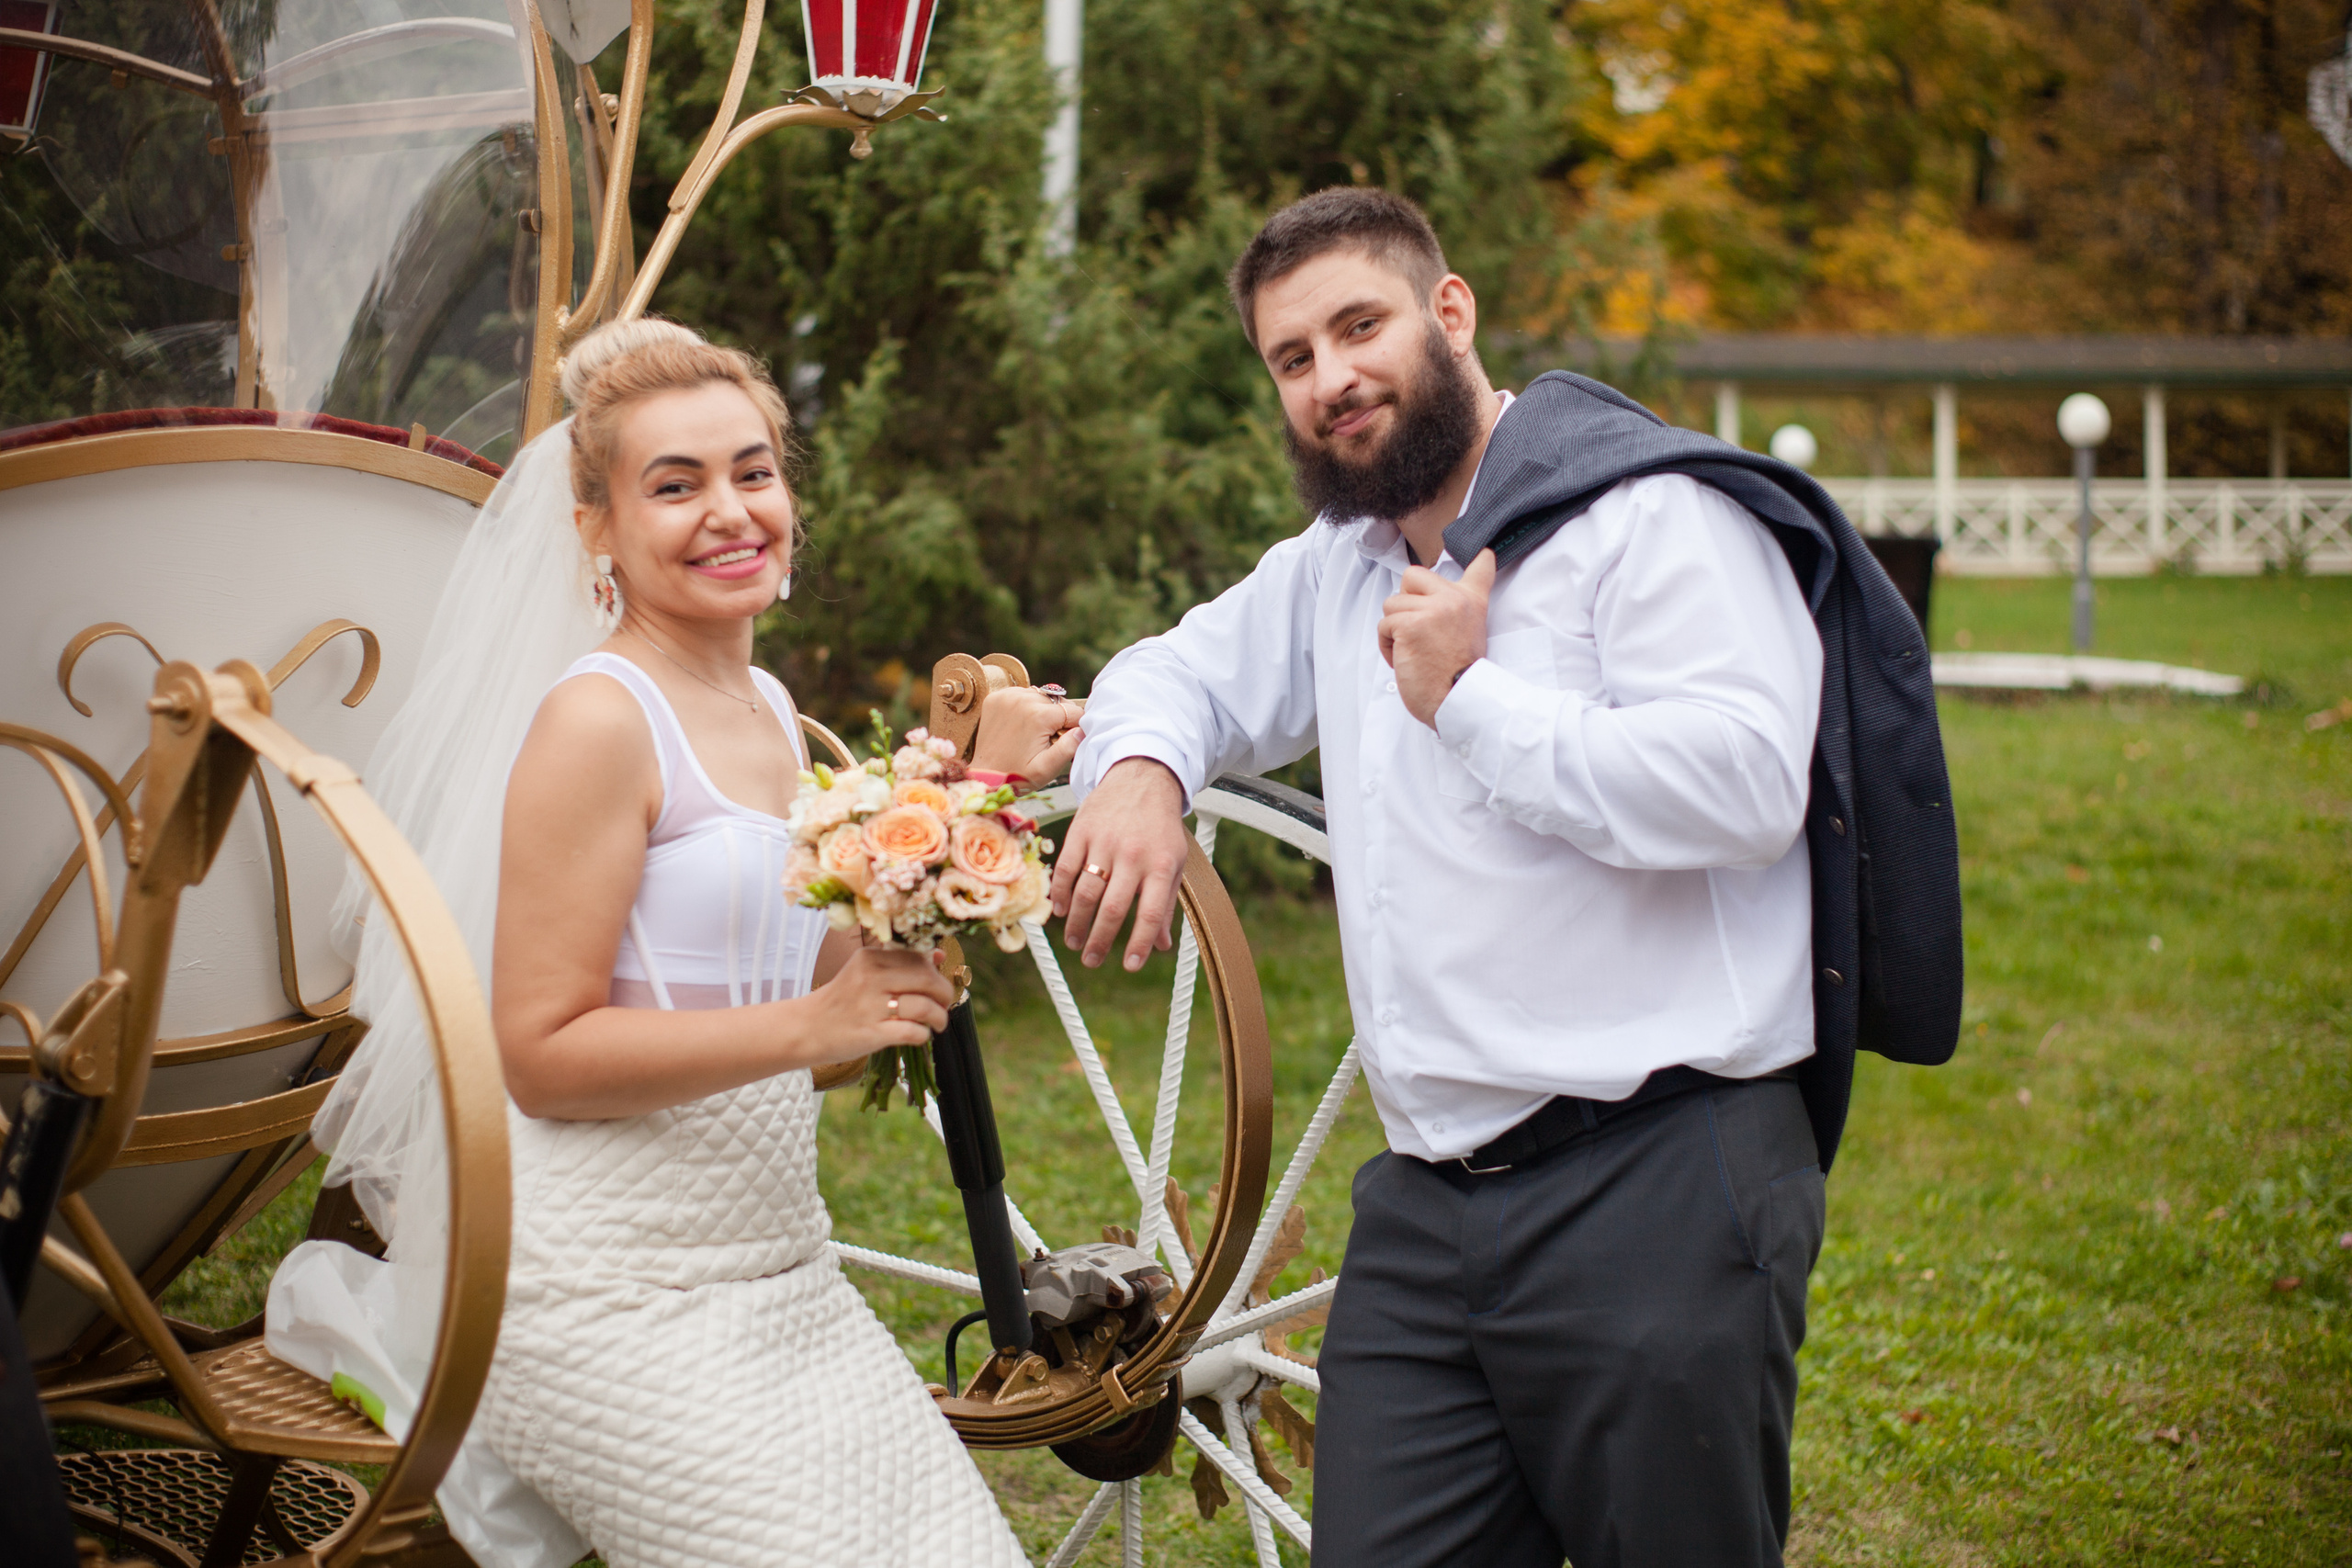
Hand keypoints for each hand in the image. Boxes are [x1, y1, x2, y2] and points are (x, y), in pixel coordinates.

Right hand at [803, 945, 954, 1059]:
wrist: (805, 1028)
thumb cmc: (841, 1001)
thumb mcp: (864, 972)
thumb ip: (899, 963)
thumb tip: (938, 955)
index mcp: (870, 958)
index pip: (918, 957)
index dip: (936, 971)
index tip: (937, 984)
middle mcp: (871, 978)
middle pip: (926, 979)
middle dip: (944, 993)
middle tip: (944, 1004)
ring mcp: (870, 1006)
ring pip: (923, 1006)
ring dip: (939, 1016)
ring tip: (937, 1023)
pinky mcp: (871, 1033)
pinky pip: (912, 1031)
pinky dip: (923, 1034)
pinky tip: (920, 1035)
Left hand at [970, 685, 1085, 781]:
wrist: (986, 775)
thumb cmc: (1017, 775)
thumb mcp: (1047, 769)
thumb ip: (1068, 748)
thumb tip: (1082, 729)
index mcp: (1038, 716)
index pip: (1073, 712)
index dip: (1074, 727)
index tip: (1063, 740)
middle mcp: (1022, 699)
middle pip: (1057, 702)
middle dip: (1057, 719)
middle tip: (1046, 739)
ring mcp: (1006, 696)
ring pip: (1040, 696)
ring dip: (1042, 710)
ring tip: (1033, 732)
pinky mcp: (995, 697)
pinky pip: (1022, 695)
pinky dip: (1026, 706)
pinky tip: (1020, 724)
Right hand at [1049, 757, 1188, 970]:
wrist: (1143, 776)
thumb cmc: (1160, 826)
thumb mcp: (1173, 862)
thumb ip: (1165, 903)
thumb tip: (1159, 945)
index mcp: (1160, 865)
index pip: (1150, 913)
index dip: (1139, 943)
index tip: (1130, 966)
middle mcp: (1133, 855)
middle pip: (1112, 908)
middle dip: (1100, 941)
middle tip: (1092, 961)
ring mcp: (1104, 842)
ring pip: (1086, 892)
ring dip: (1077, 923)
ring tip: (1075, 942)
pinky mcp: (1082, 830)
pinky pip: (1066, 868)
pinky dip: (1061, 893)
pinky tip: (1061, 911)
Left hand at [1378, 548, 1496, 726]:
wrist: (1457, 700)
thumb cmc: (1457, 677)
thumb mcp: (1469, 635)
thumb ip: (1456, 612)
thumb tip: (1425, 598)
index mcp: (1472, 602)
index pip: (1481, 568)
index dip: (1480, 558)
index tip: (1484, 552)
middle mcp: (1454, 599)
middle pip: (1412, 575)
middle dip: (1405, 601)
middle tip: (1417, 628)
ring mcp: (1432, 610)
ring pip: (1392, 604)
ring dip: (1394, 629)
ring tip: (1411, 650)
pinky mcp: (1410, 625)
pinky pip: (1384, 624)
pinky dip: (1387, 645)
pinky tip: (1403, 659)